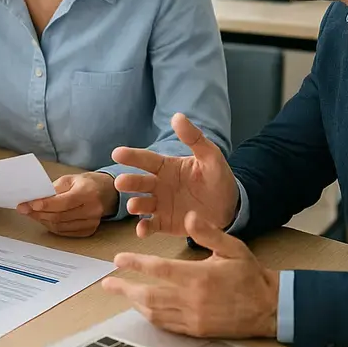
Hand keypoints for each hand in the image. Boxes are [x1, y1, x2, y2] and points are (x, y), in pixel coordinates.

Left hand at [17, 172, 117, 236]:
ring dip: (43, 220)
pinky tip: (44, 219)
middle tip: (25, 209)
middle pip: (60, 216)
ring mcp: (91, 222)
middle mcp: (92, 209)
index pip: (63, 202)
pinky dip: (52, 226)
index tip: (30, 204)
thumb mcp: (70, 179)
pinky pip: (65, 232)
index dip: (45, 204)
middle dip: (39, 213)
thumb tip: (35, 199)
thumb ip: (54, 189)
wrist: (106, 193)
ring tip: (32, 213)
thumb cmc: (86, 184)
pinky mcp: (89, 231)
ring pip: (60, 226)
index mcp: (88, 192)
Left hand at [102, 211, 278, 338]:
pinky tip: (143, 308)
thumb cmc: (249, 274)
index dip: (135, 263)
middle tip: (107, 282)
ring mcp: (194, 317)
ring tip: (121, 292)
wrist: (269, 307)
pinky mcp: (197, 330)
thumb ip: (209, 232)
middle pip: (149, 295)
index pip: (159, 269)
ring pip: (155, 312)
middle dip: (124, 287)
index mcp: (199, 276)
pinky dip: (151, 316)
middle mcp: (193, 299)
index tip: (118, 259)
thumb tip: (188, 215)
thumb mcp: (232, 247)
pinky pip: (167, 325)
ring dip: (134, 302)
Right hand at [110, 113, 236, 238]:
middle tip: (120, 182)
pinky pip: (152, 225)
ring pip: (142, 204)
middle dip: (129, 182)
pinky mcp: (165, 223)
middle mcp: (158, 185)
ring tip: (133, 206)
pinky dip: (144, 228)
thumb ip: (194, 138)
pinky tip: (142, 230)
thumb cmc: (217, 178)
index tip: (117, 153)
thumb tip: (177, 116)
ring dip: (135, 205)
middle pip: (140, 182)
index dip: (131, 156)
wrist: (230, 207)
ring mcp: (160, 205)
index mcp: (166, 167)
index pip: (146, 160)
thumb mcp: (210, 156)